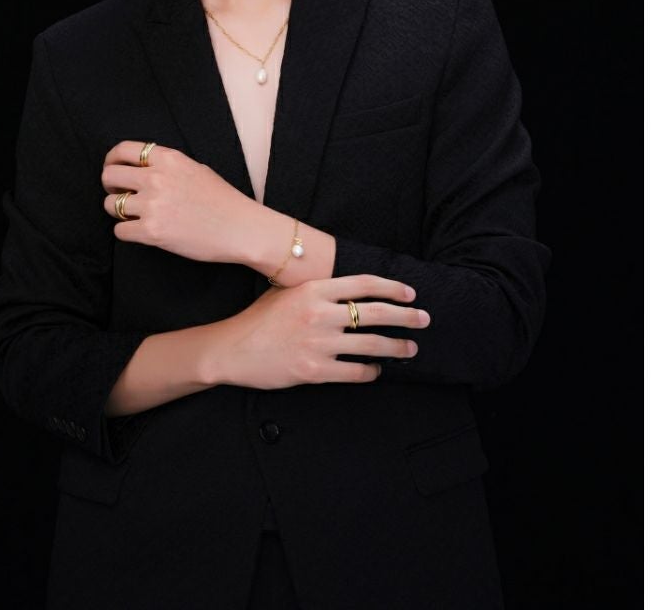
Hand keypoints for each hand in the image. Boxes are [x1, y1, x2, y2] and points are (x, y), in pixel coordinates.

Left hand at [102, 140, 257, 264]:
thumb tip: (142, 169)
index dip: (111, 160)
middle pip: (109, 175)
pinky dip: (127, 232)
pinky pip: (120, 230)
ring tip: (134, 216)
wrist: (241, 228)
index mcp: (168, 158)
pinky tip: (141, 232)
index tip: (113, 170)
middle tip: (118, 195)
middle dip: (110, 186)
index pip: (123, 150)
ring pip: (110, 204)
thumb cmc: (223, 200)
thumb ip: (167, 166)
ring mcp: (153, 205)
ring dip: (118, 211)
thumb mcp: (196, 168)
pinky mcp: (152, 231)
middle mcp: (157, 178)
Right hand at [206, 274, 430, 388]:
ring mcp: (318, 343)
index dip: (392, 287)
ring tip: (410, 348)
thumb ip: (318, 290)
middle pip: (376, 312)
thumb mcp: (287, 293)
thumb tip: (352, 290)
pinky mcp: (315, 370)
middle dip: (406, 317)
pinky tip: (376, 370)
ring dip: (397, 347)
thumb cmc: (260, 319)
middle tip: (424, 319)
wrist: (233, 349)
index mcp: (314, 290)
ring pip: (371, 344)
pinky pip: (355, 371)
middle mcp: (320, 314)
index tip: (410, 293)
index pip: (364, 284)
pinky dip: (371, 371)